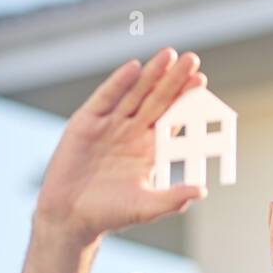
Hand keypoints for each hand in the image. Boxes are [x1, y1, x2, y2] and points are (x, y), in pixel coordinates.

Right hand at [34, 48, 208, 243]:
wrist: (69, 216)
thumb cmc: (109, 214)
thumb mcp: (146, 207)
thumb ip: (173, 198)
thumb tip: (203, 191)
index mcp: (149, 151)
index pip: (172, 120)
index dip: (186, 102)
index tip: (201, 83)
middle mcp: (132, 134)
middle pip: (157, 101)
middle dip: (174, 81)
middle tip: (192, 59)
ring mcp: (110, 125)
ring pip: (135, 94)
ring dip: (151, 75)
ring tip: (169, 56)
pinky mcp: (87, 122)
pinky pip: (105, 98)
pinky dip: (118, 83)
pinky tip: (134, 68)